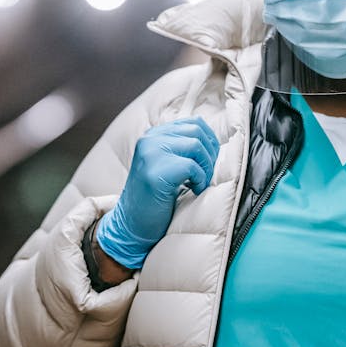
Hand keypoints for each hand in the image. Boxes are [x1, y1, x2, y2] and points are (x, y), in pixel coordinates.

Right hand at [95, 117, 218, 268]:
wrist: (132, 224)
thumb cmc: (154, 197)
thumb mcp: (166, 165)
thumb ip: (181, 148)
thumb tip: (213, 141)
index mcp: (153, 135)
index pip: (193, 122)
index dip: (210, 140)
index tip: (209, 160)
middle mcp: (150, 140)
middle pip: (196, 131)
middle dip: (210, 153)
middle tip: (205, 174)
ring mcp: (151, 154)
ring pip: (196, 145)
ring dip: (205, 167)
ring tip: (199, 183)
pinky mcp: (156, 172)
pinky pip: (191, 166)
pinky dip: (200, 180)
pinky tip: (194, 190)